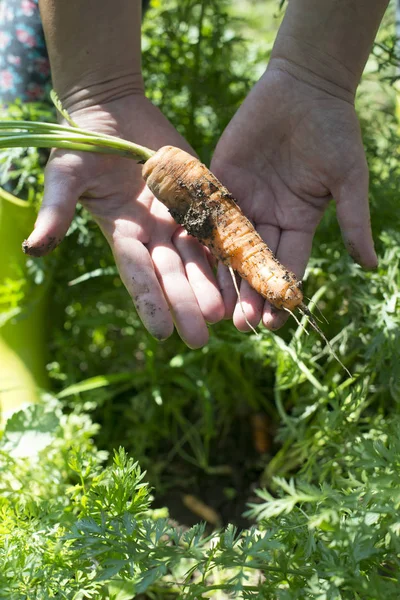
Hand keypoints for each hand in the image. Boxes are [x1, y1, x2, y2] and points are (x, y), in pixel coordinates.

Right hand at [24, 94, 223, 346]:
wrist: (114, 111)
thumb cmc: (84, 143)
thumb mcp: (66, 176)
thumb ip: (56, 211)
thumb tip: (32, 249)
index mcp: (123, 234)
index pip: (137, 274)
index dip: (150, 301)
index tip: (162, 332)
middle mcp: (152, 234)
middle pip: (172, 274)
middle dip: (186, 305)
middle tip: (201, 339)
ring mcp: (177, 218)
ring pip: (197, 259)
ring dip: (211, 287)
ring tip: (226, 317)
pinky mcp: (198, 199)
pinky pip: (216, 228)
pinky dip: (228, 251)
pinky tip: (243, 274)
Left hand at [211, 66, 376, 331]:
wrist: (302, 88)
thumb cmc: (333, 131)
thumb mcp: (347, 179)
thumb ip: (352, 222)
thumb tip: (371, 267)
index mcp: (298, 222)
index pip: (288, 264)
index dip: (281, 292)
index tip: (275, 321)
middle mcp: (267, 218)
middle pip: (255, 262)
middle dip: (249, 292)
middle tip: (241, 323)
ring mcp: (242, 201)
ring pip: (229, 245)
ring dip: (223, 275)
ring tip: (216, 305)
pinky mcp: (219, 181)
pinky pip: (207, 213)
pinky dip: (199, 236)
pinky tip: (191, 261)